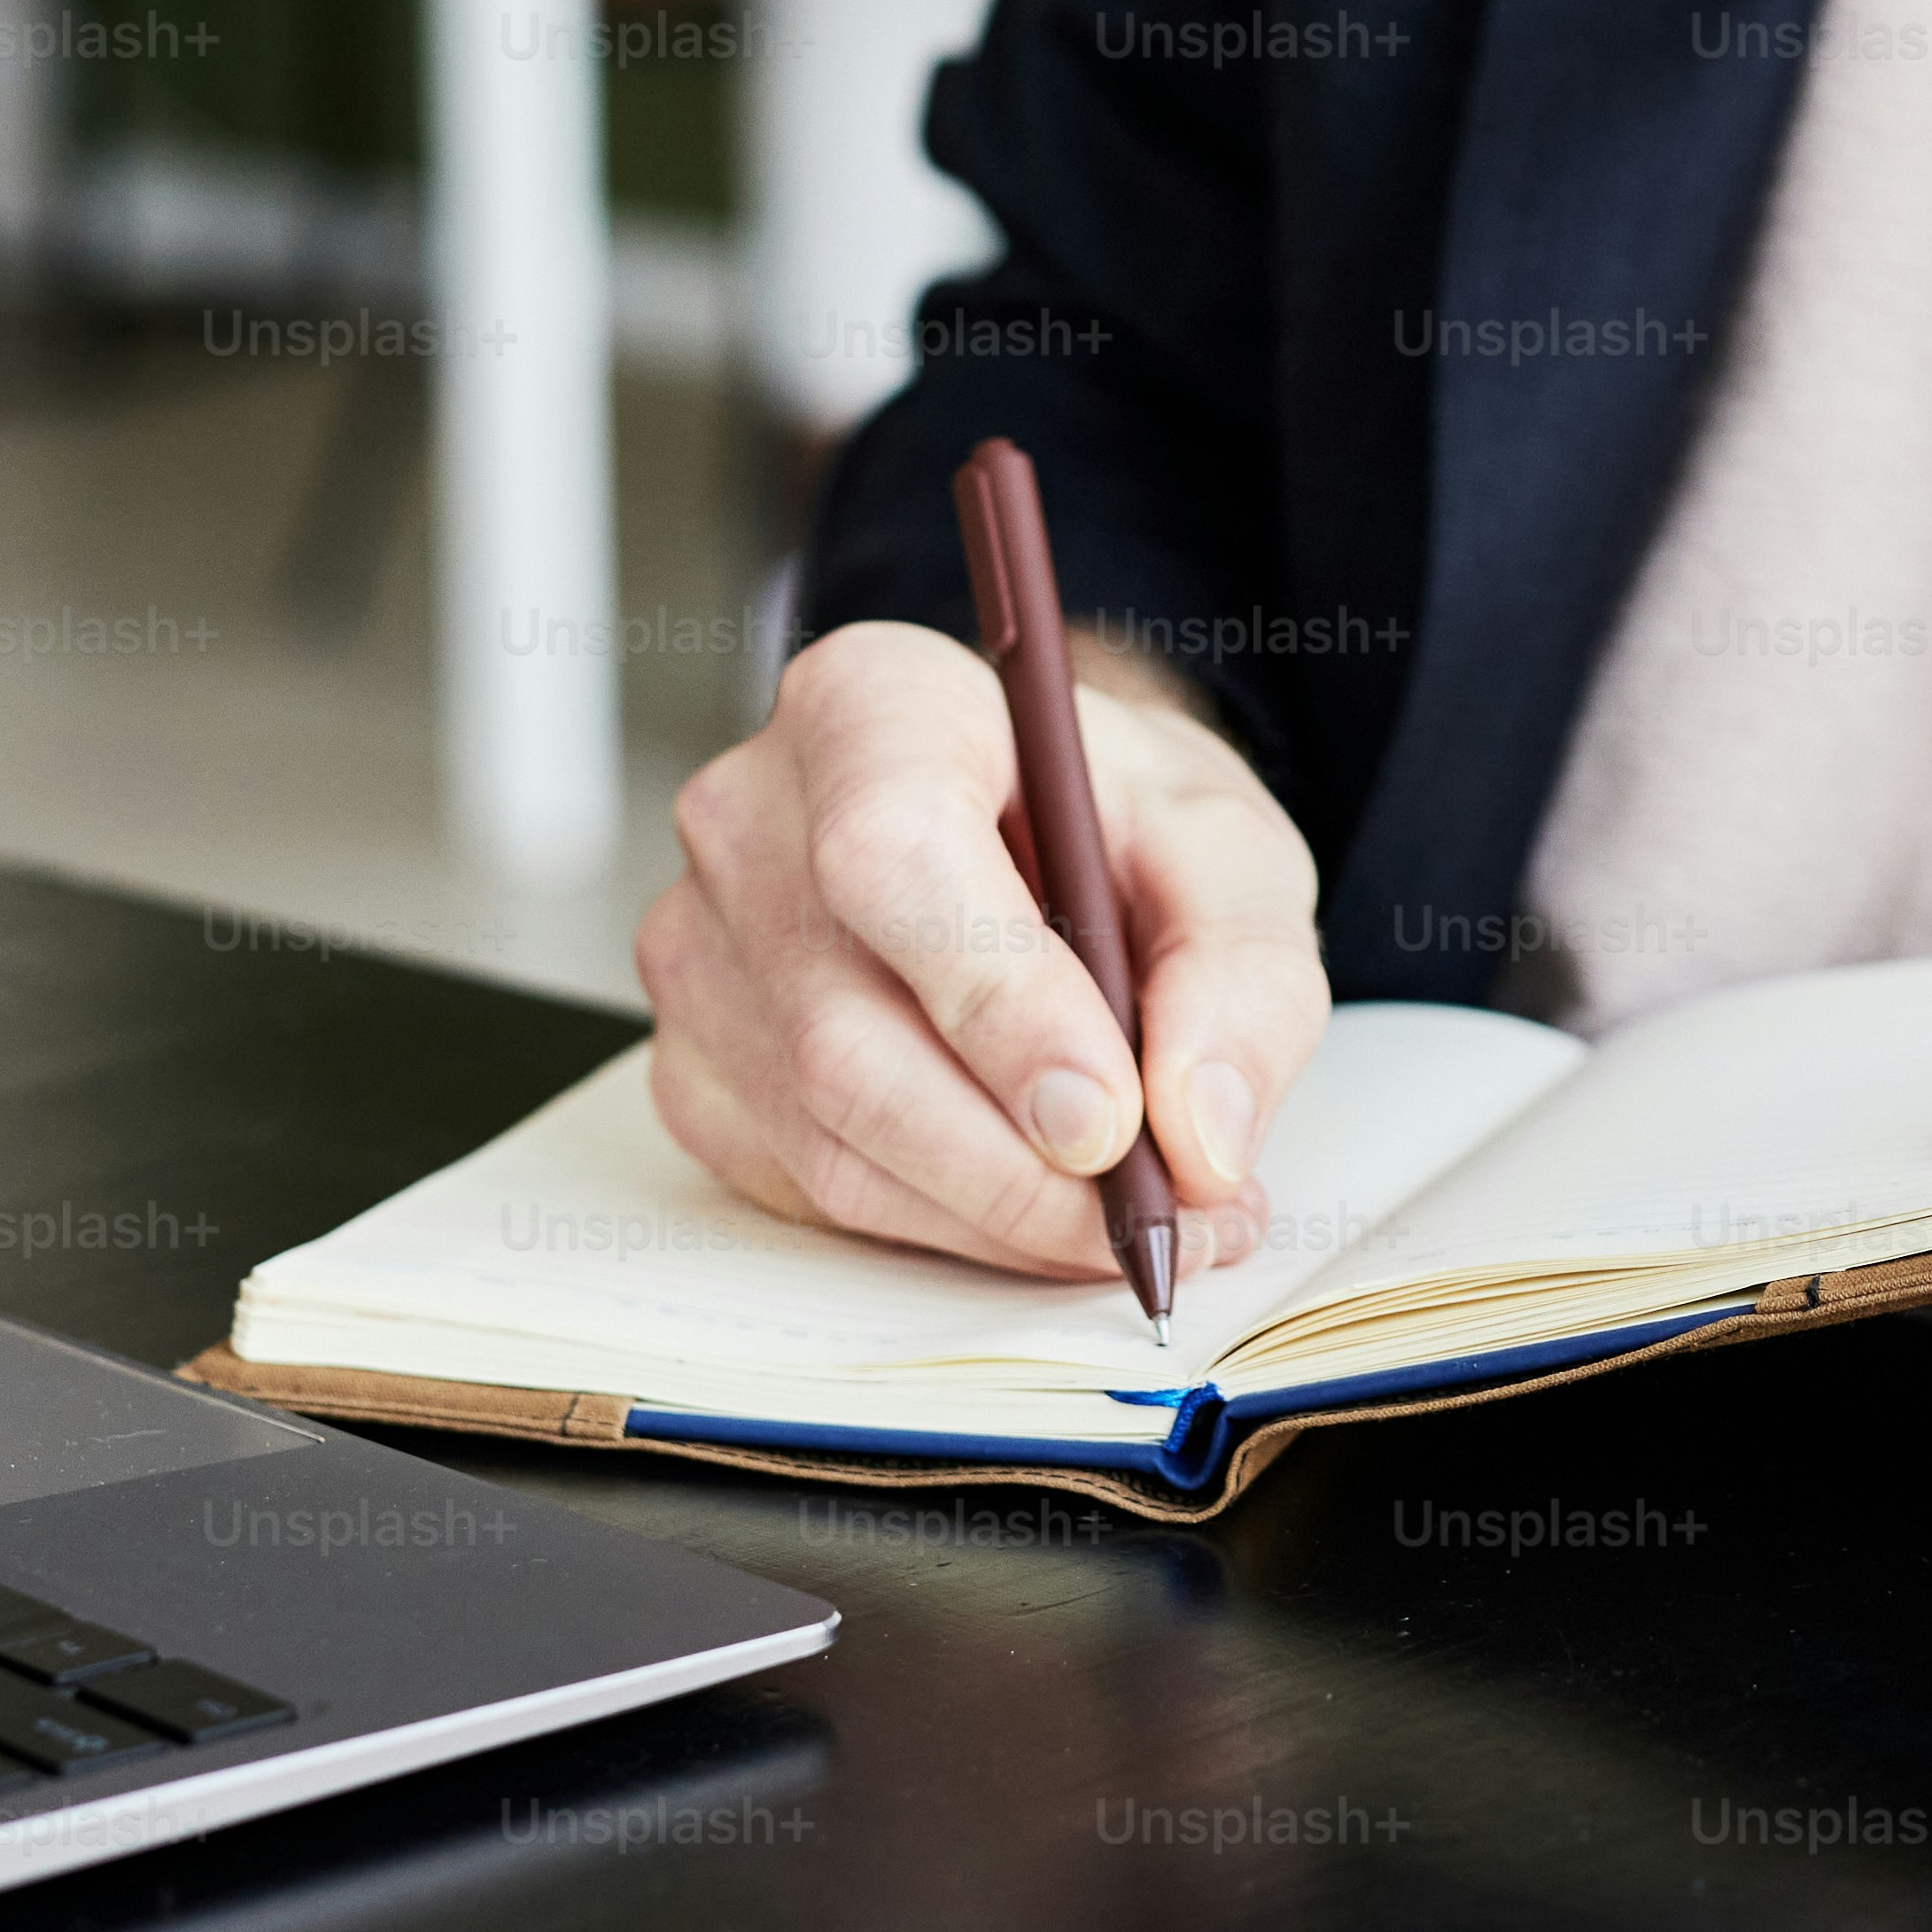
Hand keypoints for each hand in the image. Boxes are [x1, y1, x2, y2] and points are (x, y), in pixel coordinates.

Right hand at [639, 620, 1327, 1279]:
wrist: (1039, 832)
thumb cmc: (1110, 819)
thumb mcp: (1229, 850)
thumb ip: (1239, 974)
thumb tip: (1199, 1129)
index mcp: (873, 706)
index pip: (890, 854)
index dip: (1000, 1006)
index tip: (1110, 1118)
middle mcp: (751, 816)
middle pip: (847, 1035)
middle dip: (1022, 1167)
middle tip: (1163, 1212)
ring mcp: (700, 945)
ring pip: (830, 1135)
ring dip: (1000, 1215)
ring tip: (1135, 1216)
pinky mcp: (692, 1061)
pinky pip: (808, 1188)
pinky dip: (943, 1225)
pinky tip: (1035, 1201)